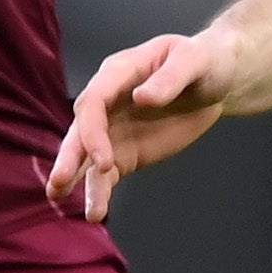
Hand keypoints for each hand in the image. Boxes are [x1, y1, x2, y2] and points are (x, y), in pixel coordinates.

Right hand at [47, 28, 241, 221]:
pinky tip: (94, 211)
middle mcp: (108, 102)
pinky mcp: (124, 154)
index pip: (94, 101)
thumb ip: (169, 78)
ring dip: (74, 177)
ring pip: (86, 156)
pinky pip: (106, 175)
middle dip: (70, 156)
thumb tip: (142, 97)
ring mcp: (113, 130)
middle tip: (60, 182)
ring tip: (58, 198)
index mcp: (119, 73)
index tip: (104, 160)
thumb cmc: (202, 63)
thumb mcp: (193, 61)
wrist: (214, 83)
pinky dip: (99, 192)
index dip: (93, 131)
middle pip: (81, 129)